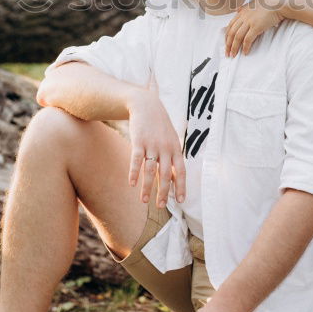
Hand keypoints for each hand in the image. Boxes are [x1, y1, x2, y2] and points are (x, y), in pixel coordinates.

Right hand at [127, 89, 185, 207]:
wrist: (146, 105)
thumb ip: (173, 158)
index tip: (180, 200)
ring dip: (147, 187)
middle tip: (160, 206)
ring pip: (150, 170)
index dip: (181, 186)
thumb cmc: (159, 126)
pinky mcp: (139, 141)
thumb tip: (174, 179)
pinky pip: (136, 160)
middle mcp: (166, 148)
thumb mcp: (170, 140)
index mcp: (176, 149)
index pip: (181, 171)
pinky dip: (134, 172)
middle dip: (163, 192)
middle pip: (166, 174)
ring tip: (144, 201)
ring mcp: (152, 145)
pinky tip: (131, 184)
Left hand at [225, 0, 285, 56]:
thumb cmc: (268, 2)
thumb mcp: (253, 2)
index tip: (227, 43)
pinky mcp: (256, 27)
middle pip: (231, 32)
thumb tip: (238, 9)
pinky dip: (245, 47)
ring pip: (237, 37)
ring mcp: (249, 22)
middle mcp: (243, 17)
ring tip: (233, 55)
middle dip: (228, 44)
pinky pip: (248, 39)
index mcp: (242, 12)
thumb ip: (245, 7)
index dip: (227, 36)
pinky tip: (245, 52)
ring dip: (234, 47)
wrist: (278, 2)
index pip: (230, 25)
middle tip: (227, 52)